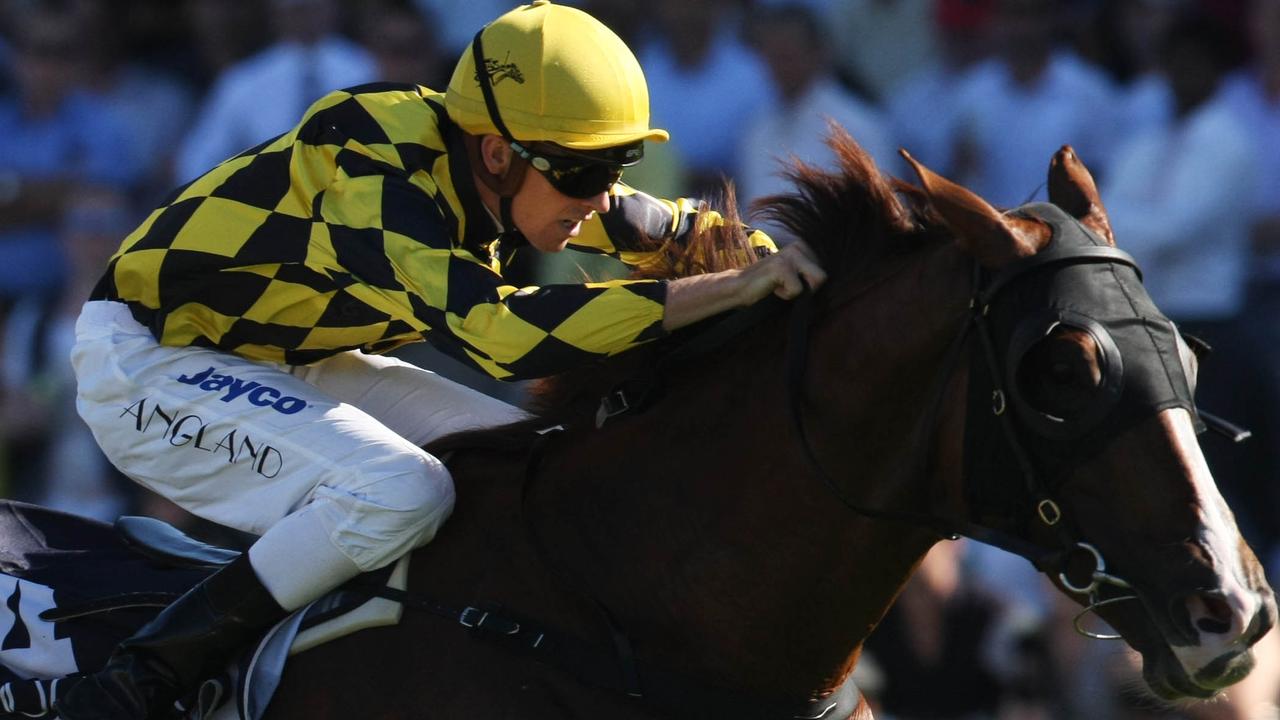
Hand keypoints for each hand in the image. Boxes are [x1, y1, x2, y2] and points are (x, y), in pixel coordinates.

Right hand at [662, 241, 825, 330]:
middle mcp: (798, 246)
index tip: (790, 282)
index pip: (824, 271)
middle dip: (806, 287)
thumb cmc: (768, 284)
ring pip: (816, 281)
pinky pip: (798, 290)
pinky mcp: (782, 266)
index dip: (809, 284)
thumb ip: (809, 271)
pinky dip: (785, 295)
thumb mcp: (793, 273)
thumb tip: (831, 280)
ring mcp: (790, 255)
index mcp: (803, 246)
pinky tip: (773, 288)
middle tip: (785, 284)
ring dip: (797, 290)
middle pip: (823, 276)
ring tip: (780, 285)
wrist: (741, 286)